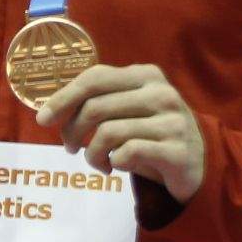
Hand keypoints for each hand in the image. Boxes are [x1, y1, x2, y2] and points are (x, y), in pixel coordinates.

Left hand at [34, 62, 205, 201]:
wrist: (199, 162)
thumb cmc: (152, 133)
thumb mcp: (128, 108)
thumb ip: (99, 101)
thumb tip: (50, 109)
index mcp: (146, 75)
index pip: (94, 78)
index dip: (63, 98)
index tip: (43, 119)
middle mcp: (161, 93)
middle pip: (95, 107)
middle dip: (72, 131)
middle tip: (69, 147)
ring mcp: (172, 121)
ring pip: (108, 133)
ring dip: (92, 154)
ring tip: (97, 162)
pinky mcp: (177, 150)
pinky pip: (128, 153)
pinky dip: (114, 162)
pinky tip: (117, 166)